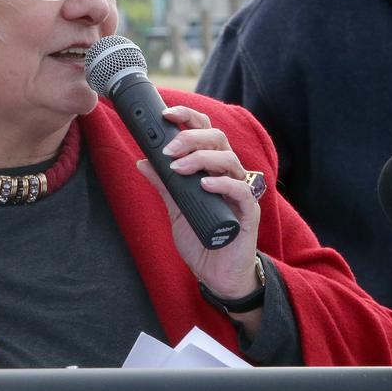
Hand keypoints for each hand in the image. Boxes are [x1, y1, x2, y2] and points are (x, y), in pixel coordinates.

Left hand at [136, 105, 261, 300]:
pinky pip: (241, 190)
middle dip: (191, 137)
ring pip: (229, 159)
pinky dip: (222, 183)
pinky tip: (205, 184)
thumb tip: (142, 161)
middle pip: (218, 138)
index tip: (166, 115)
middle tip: (168, 149)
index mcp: (213, 168)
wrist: (217, 276)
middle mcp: (229, 174)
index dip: (189, 118)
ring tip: (178, 168)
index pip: (205, 132)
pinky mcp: (248, 212)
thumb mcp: (175, 209)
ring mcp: (240, 191)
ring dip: (201, 158)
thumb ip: (163, 184)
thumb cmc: (201, 239)